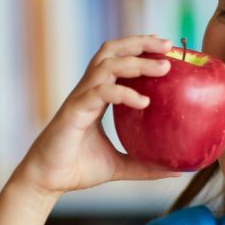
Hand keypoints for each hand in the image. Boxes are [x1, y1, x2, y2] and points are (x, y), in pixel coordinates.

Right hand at [12, 35, 181, 195]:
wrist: (47, 181)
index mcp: (97, 96)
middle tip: (168, 45)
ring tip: (163, 67)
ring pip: (107, 65)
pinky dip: (123, 92)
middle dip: (140, 43)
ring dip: (137, 62)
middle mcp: (88, 91)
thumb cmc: (78, 168)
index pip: (118, 60)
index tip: (165, 46)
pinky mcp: (74, 111)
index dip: (139, 48)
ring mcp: (80, 98)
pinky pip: (100, 92)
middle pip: (112, 52)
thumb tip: (177, 171)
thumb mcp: (120, 166)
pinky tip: (144, 101)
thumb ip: (147, 166)